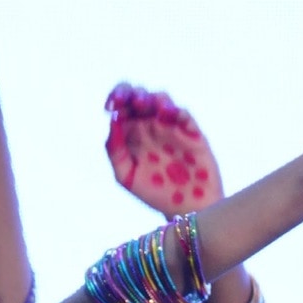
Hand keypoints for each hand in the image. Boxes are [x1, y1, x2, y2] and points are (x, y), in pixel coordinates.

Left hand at [105, 85, 222, 216]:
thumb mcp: (127, 176)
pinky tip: (166, 114)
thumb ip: (116, 151)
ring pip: (162, 100)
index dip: (116, 98)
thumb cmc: (154, 193)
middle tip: (128, 99)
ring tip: (144, 104)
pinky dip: (175, 110)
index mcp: (132, 135)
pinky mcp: (192, 132)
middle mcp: (150, 126)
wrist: (185, 209)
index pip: (122, 107)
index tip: (110, 105)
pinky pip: (184, 114)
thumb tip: (112, 121)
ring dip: (152, 98)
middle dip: (132, 93)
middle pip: (140, 98)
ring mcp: (171, 127)